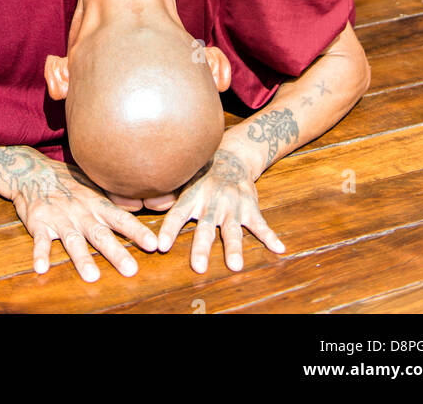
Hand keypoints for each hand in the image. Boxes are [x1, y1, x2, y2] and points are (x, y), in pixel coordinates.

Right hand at [11, 158, 157, 281]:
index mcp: (95, 204)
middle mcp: (80, 212)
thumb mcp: (92, 185)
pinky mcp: (39, 223)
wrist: (33, 172)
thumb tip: (141, 203)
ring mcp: (60, 218)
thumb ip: (112, 199)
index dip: (137, 231)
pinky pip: (40, 240)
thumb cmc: (69, 182)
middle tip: (131, 269)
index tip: (153, 244)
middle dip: (116, 252)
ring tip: (92, 276)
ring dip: (82, 258)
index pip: (120, 218)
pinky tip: (41, 268)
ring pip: (72, 240)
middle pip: (100, 234)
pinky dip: (40, 254)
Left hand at [157, 147, 284, 273]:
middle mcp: (212, 202)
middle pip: (206, 228)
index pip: (177, 214)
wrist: (232, 155)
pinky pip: (261, 224)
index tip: (161, 246)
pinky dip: (270, 237)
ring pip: (232, 230)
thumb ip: (167, 195)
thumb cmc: (201, 174)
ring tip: (234, 265)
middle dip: (202, 248)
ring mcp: (232, 206)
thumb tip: (144, 202)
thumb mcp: (184, 179)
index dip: (170, 230)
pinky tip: (279, 250)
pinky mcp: (249, 208)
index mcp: (193, 197)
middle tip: (198, 267)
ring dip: (233, 248)